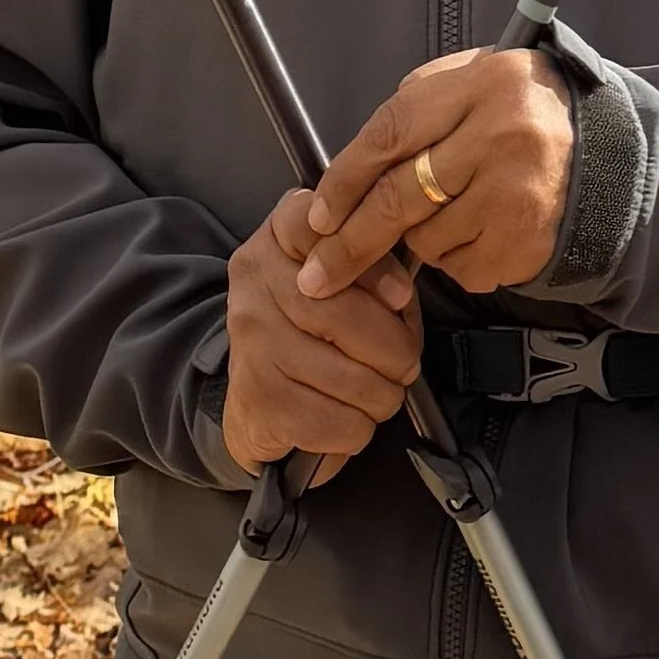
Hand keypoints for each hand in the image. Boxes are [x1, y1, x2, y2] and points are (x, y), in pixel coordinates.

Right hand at [224, 183, 422, 478]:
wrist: (258, 397)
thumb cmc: (319, 327)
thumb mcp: (344, 278)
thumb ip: (374, 269)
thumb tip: (401, 293)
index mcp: (278, 238)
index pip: (319, 229)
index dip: (372, 266)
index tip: (402, 295)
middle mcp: (254, 284)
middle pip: (345, 315)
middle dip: (396, 349)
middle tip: (406, 364)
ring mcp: (252, 342)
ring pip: (350, 378)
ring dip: (384, 395)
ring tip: (381, 392)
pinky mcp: (258, 399)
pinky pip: (339, 422)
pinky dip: (360, 428)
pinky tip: (352, 417)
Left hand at [301, 50, 575, 306]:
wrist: (610, 152)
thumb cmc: (525, 111)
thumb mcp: (475, 78)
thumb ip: (416, 106)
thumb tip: (351, 168)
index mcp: (482, 86)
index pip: (390, 135)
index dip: (344, 180)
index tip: (317, 214)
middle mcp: (500, 139)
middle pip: (400, 199)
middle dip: (350, 243)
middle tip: (317, 275)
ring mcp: (517, 196)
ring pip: (427, 240)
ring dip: (418, 240)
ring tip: (449, 211)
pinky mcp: (529, 241)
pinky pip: (462, 268)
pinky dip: (456, 259)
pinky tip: (479, 232)